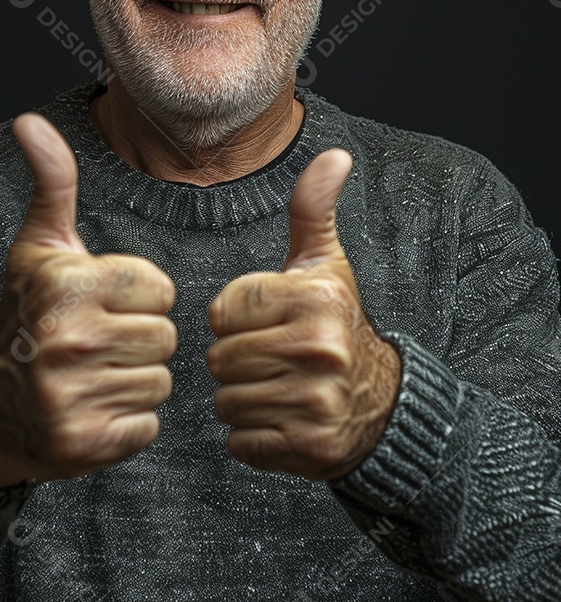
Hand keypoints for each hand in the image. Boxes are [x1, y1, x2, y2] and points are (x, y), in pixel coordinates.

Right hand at [0, 113, 175, 490]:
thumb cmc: (26, 312)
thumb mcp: (39, 245)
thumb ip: (52, 182)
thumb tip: (29, 121)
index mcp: (69, 285)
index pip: (161, 290)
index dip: (139, 296)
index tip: (104, 303)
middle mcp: (69, 341)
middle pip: (165, 337)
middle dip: (140, 338)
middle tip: (99, 341)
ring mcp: (74, 398)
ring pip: (160, 382)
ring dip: (135, 379)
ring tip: (95, 373)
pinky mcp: (84, 444)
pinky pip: (147, 426)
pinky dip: (129, 422)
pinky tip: (95, 407)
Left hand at [207, 150, 399, 480]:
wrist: (381, 404)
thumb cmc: (336, 323)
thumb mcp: (324, 263)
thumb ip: (313, 209)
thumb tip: (334, 154)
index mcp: (316, 299)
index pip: (222, 310)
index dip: (234, 317)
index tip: (266, 321)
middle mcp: (320, 349)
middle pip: (219, 358)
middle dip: (235, 359)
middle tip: (270, 358)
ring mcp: (316, 403)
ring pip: (226, 401)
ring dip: (242, 398)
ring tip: (277, 387)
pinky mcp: (308, 448)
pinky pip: (240, 442)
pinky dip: (252, 436)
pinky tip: (282, 419)